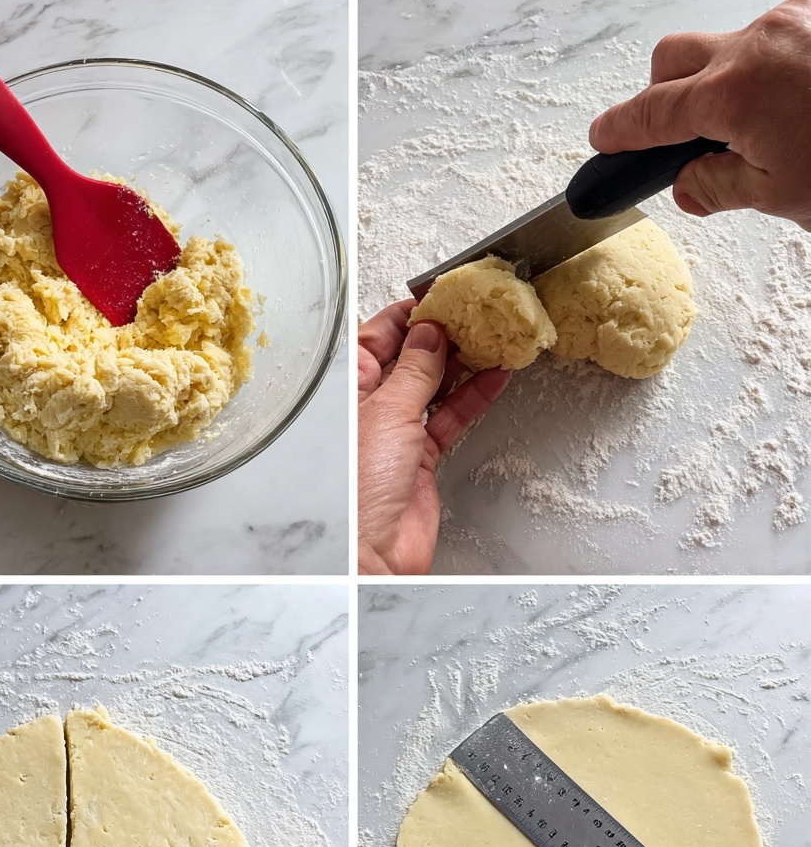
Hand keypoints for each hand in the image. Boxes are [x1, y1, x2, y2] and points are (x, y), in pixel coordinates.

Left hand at [358, 299, 509, 574]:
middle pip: (411, 357)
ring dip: (465, 362)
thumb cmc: (360, 489)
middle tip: (477, 311)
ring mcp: (398, 431)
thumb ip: (415, 370)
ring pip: (436, 384)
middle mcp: (372, 406)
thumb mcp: (389, 412)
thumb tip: (430, 332)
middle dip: (444, 334)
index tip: (444, 294)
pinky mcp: (423, 456)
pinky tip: (496, 375)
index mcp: (351, 388)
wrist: (373, 552)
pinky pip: (452, 415)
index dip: (413, 313)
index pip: (381, 334)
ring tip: (495, 336)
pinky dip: (474, 396)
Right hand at [589, 0, 810, 228]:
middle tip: (679, 133)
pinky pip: (784, 29)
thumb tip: (688, 185)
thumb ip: (720, 188)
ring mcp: (797, 16)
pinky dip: (780, 62)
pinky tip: (806, 95)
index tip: (603, 140)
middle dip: (663, 91)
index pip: (650, 115)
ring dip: (730, 77)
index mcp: (732, 96)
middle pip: (675, 56)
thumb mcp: (783, 195)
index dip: (620, 131)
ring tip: (770, 122)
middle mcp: (758, 43)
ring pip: (732, 41)